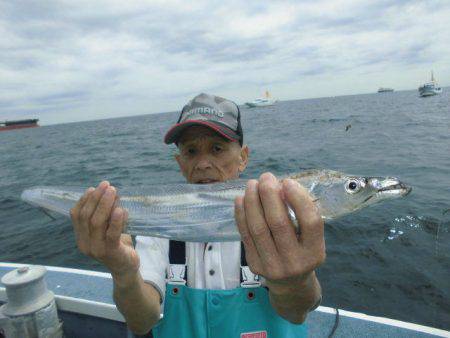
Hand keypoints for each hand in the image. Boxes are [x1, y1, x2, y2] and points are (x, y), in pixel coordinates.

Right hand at [70, 181, 139, 277]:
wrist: (126, 268)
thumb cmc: (117, 245)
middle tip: (107, 185)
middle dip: (96, 198)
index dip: (84, 200)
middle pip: (86, 216)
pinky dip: (116, 221)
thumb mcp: (108, 227)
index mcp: (80, 237)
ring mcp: (96, 249)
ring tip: (113, 192)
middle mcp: (85, 244)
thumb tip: (109, 192)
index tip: (94, 188)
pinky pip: (112, 234)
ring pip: (96, 223)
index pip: (76, 215)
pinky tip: (120, 209)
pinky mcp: (111, 252)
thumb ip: (106, 214)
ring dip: (105, 204)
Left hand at [234, 172, 325, 292]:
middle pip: (279, 223)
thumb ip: (301, 215)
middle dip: (270, 195)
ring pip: (258, 228)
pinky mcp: (255, 264)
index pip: (310, 222)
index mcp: (315, 252)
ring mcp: (273, 265)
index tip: (288, 181)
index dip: (299, 199)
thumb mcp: (311, 238)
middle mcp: (295, 261)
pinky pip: (245, 235)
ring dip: (252, 201)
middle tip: (266, 177)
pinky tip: (241, 199)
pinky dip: (241, 214)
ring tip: (252, 184)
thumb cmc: (302, 251)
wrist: (290, 283)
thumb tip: (279, 185)